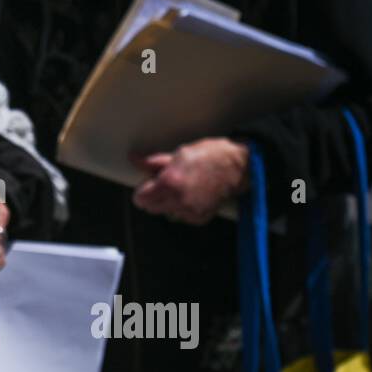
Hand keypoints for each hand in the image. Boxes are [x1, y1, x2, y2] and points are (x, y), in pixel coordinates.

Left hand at [132, 138, 249, 224]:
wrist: (238, 167)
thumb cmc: (210, 156)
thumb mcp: (179, 154)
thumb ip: (153, 161)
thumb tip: (134, 159)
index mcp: (169, 183)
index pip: (140, 199)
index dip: (142, 189)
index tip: (149, 182)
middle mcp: (178, 201)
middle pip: (151, 208)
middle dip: (153, 197)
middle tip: (165, 182)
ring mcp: (189, 212)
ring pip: (165, 213)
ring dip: (167, 203)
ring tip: (181, 187)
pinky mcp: (199, 218)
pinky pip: (181, 216)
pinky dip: (182, 208)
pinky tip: (192, 194)